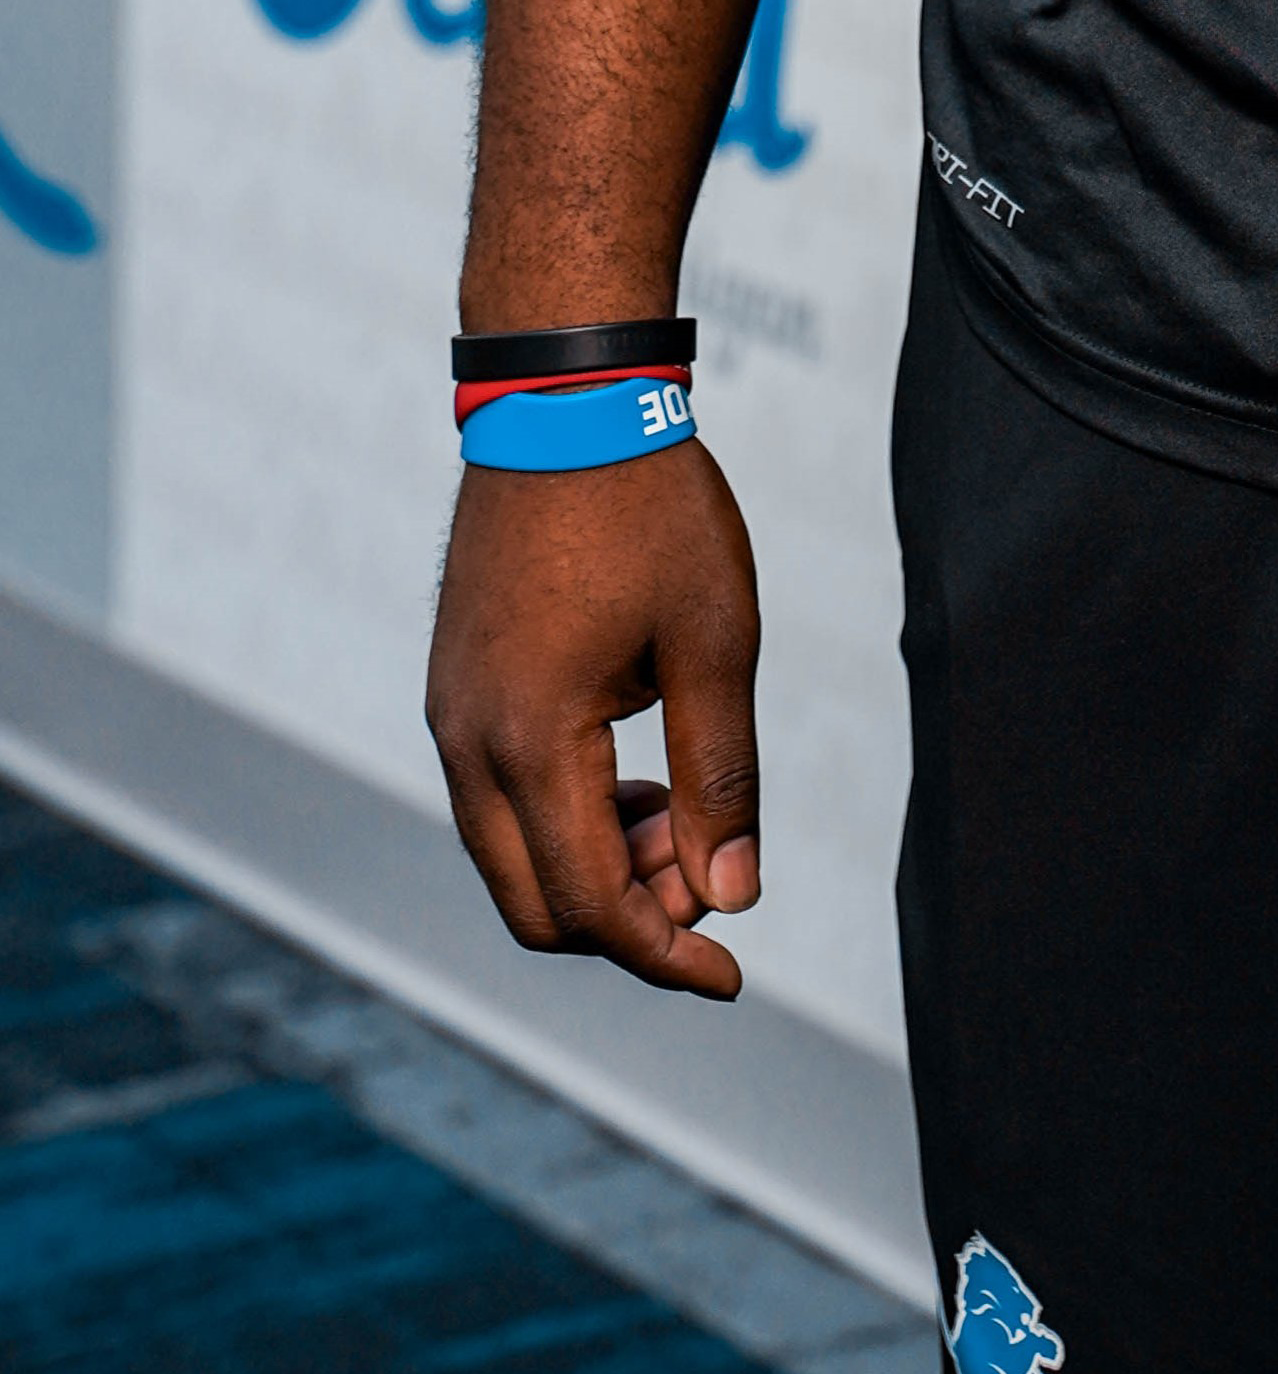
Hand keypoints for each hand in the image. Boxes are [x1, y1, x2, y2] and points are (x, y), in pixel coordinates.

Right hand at [426, 442, 762, 998]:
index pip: (591, 904)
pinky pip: (497, 800)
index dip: (665, 955)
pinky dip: (564, 818)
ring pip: (510, 857)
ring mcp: (449, 716)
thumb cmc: (650, 507)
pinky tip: (635, 774)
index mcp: (530, 740)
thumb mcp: (715, 641)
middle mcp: (467, 743)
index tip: (733, 976)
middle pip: (535, 905)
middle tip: (715, 881)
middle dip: (629, 922)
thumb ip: (720, 778)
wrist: (565, 396)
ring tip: (683, 813)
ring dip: (597, 868)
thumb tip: (733, 896)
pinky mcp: (454, 689)